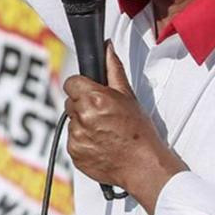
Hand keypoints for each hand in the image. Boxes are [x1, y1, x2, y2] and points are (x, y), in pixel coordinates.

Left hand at [64, 43, 185, 213]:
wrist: (143, 166)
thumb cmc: (139, 132)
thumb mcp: (128, 95)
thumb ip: (113, 68)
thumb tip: (106, 47)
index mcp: (94, 99)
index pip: (71, 82)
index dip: (81, 86)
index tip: (91, 92)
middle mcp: (82, 117)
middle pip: (70, 102)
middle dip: (83, 104)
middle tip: (102, 113)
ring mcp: (76, 136)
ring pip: (71, 121)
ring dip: (83, 123)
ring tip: (104, 130)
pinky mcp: (74, 153)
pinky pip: (72, 140)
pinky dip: (83, 140)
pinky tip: (100, 142)